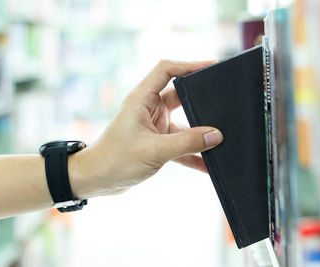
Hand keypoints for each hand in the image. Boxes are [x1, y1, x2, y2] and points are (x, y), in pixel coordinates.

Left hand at [69, 60, 222, 197]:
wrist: (95, 181)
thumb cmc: (115, 160)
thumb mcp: (154, 150)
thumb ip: (187, 143)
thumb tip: (216, 136)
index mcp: (142, 99)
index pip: (167, 69)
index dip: (189, 64)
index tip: (212, 67)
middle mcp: (148, 108)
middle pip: (180, 95)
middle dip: (201, 101)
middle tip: (224, 103)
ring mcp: (153, 125)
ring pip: (183, 123)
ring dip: (198, 133)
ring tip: (221, 140)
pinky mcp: (156, 142)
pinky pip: (180, 144)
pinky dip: (192, 153)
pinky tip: (207, 165)